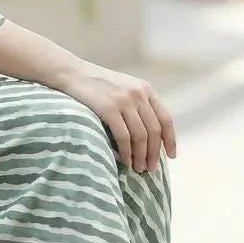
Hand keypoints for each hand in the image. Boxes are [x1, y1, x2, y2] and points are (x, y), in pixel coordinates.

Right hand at [58, 61, 176, 172]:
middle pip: (154, 130)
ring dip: (141, 156)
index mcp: (145, 89)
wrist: (72, 73)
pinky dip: (127, 152)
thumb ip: (138, 103)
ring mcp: (124, 101)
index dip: (170, 139)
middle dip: (154, 153)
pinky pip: (124, 137)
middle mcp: (138, 94)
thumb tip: (150, 134)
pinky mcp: (108, 108)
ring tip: (138, 168)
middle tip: (151, 169)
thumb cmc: (97, 84)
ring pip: (141, 136)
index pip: (165, 118)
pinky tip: (125, 160)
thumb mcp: (124, 87)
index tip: (171, 156)